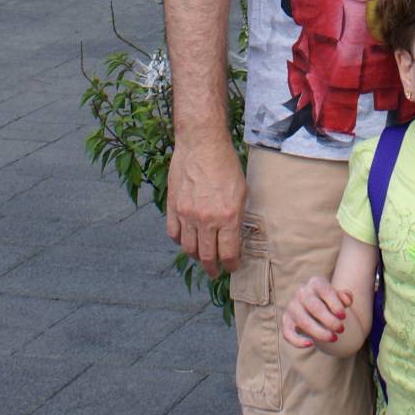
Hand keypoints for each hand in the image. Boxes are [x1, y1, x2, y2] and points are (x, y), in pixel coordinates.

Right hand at [165, 135, 245, 278]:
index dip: (230, 264)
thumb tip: (234, 234)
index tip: (232, 267)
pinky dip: (180, 240)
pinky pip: (173, 234)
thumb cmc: (225, 163)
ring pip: (189, 249)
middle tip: (215, 270)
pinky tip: (186, 239)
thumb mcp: (241, 190)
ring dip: (196, 257)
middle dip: (213, 267)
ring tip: (201, 258)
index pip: (228, 253)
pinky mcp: (173, 207)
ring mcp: (187, 214)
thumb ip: (237, 215)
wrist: (202, 143)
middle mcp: (206, 219)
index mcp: (228, 216)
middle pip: (207, 256)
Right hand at [282, 278, 352, 349]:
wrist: (313, 305)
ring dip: (320, 333)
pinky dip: (297, 340)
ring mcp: (292, 306)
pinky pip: (288, 333)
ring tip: (333, 338)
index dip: (335, 305)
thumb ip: (345, 296)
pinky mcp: (286, 321)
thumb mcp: (338, 296)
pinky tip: (310, 344)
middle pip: (315, 308)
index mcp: (315, 282)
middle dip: (330, 321)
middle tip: (341, 330)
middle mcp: (301, 292)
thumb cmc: (328, 301)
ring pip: (304, 322)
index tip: (344, 316)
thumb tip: (347, 300)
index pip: (325, 291)